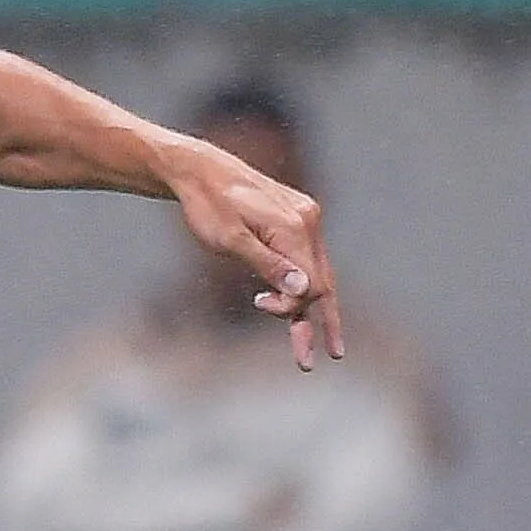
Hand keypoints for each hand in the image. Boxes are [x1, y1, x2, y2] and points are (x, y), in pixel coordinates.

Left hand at [164, 140, 343, 370]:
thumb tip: (302, 291)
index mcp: (295, 228)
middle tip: (328, 358)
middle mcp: (308, 222)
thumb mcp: (230, 240)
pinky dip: (302, 284)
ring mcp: (305, 220)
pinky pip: (306, 259)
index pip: (311, 282)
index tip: (259, 304)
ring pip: (316, 271)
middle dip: (323, 321)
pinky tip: (299, 309)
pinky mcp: (296, 220)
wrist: (201, 172)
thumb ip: (267, 265)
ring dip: (314, 308)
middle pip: (324, 280)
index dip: (293, 306)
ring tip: (321, 346)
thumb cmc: (208, 207)